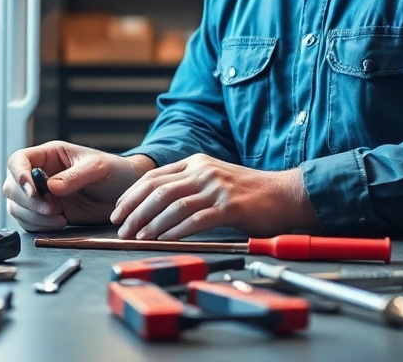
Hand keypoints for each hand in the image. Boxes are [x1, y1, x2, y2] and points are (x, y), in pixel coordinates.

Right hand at [3, 141, 155, 231]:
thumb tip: (51, 187)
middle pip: (12, 187)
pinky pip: (30, 222)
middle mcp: (40, 174)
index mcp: (49, 155)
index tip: (33, 190)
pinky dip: (39, 226)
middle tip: (53, 208)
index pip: (18, 160)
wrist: (127, 193)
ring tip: (60, 218)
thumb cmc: (114, 171)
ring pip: (17, 207)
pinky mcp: (47, 214)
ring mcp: (42, 196)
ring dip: (34, 217)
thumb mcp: (98, 168)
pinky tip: (60, 223)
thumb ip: (75, 176)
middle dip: (28, 202)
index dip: (19, 175)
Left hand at [110, 154, 318, 239]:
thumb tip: (153, 205)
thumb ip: (188, 185)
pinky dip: (176, 231)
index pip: (153, 177)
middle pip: (158, 190)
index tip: (117, 211)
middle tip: (120, 228)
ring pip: (173, 204)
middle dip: (134, 210)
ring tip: (137, 237)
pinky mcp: (229, 207)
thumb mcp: (213, 178)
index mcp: (195, 162)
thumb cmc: (248, 192)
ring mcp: (216, 188)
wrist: (285, 194)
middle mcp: (203, 171)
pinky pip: (196, 220)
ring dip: (151, 223)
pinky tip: (164, 240)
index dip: (131, 195)